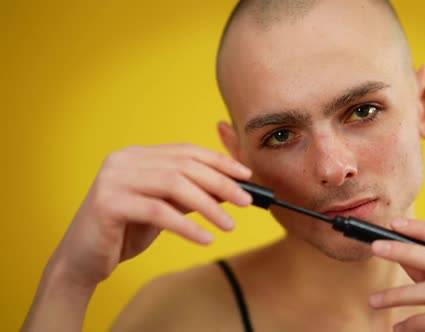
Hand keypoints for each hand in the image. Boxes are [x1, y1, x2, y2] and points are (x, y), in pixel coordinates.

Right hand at [50, 143, 251, 288]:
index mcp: (137, 155)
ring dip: (208, 205)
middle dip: (220, 183)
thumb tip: (231, 187)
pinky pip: (158, 211)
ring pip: (173, 185)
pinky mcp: (107, 203)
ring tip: (229, 225)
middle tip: (246, 201)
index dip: (219, 160)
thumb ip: (191, 194)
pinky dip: (186, 226)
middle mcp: (124, 160)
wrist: (83, 259)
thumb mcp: (165, 208)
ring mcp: (113, 178)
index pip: (186, 151)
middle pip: (183, 166)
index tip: (246, 175)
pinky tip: (205, 239)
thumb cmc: (126, 231)